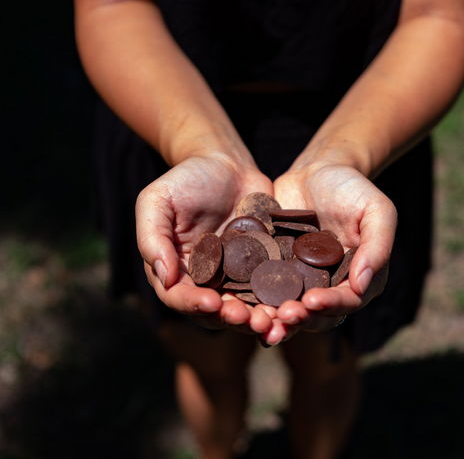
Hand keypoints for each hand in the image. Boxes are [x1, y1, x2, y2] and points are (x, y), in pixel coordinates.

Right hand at [136, 153, 276, 333]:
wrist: (227, 165)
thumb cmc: (186, 179)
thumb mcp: (158, 200)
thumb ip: (152, 237)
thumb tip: (164, 277)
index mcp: (176, 270)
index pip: (179, 296)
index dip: (194, 304)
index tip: (212, 303)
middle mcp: (206, 280)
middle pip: (215, 310)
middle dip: (231, 318)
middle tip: (248, 319)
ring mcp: (236, 276)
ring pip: (245, 305)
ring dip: (257, 317)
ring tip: (272, 319)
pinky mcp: (262, 267)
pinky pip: (270, 287)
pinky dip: (279, 298)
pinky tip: (291, 302)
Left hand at [268, 159, 396, 338]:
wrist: (317, 170)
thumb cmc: (353, 188)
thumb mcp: (377, 210)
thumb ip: (378, 245)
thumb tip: (363, 286)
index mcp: (356, 277)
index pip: (347, 300)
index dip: (332, 305)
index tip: (313, 302)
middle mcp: (328, 284)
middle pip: (316, 314)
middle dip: (301, 318)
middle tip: (284, 315)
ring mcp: (299, 279)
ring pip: (288, 307)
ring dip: (275, 319)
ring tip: (261, 320)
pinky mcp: (274, 268)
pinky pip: (263, 288)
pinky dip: (253, 300)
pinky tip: (238, 302)